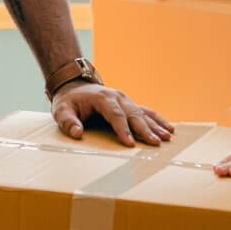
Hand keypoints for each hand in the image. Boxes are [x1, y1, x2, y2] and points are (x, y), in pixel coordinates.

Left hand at [50, 81, 174, 147]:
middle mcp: (117, 97)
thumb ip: (67, 122)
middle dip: (145, 129)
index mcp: (102, 98)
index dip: (123, 129)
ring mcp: (125, 99)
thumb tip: (77, 133)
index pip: (115, 115)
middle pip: (133, 114)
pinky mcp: (129, 104)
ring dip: (156, 125)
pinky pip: (146, 111)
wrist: (74, 86)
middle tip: (155, 143)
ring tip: (168, 136)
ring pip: (143, 112)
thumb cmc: (68, 101)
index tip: (130, 143)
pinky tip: (169, 128)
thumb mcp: (61, 110)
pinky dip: (157, 120)